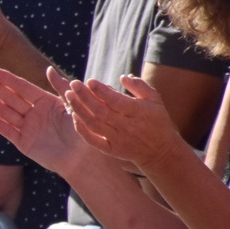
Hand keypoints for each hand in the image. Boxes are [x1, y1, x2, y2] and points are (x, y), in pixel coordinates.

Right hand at [0, 67, 85, 173]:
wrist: (82, 158)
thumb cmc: (82, 130)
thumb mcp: (73, 105)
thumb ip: (60, 88)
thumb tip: (48, 69)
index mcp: (45, 102)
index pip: (23, 88)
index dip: (8, 79)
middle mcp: (34, 113)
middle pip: (10, 97)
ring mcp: (27, 128)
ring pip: (5, 112)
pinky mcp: (23, 143)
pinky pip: (7, 130)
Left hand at [62, 74, 183, 169]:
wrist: (160, 151)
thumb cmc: (156, 121)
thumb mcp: (155, 100)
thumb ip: (140, 86)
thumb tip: (123, 76)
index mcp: (139, 112)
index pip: (116, 100)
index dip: (101, 91)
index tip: (89, 81)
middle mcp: (127, 127)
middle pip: (101, 111)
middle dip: (85, 96)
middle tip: (74, 84)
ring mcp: (118, 140)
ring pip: (94, 124)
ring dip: (79, 110)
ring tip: (69, 96)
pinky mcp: (111, 150)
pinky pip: (93, 141)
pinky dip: (82, 129)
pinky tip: (74, 116)